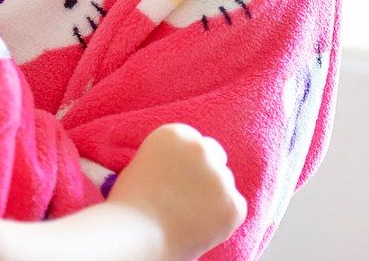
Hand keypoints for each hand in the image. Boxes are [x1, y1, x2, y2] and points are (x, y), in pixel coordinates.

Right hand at [108, 123, 246, 260]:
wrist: (136, 234)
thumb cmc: (132, 203)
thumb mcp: (146, 163)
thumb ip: (171, 158)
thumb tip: (189, 166)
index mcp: (175, 133)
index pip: (195, 142)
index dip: (188, 162)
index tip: (180, 178)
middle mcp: (200, 148)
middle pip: (215, 155)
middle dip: (206, 172)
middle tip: (191, 196)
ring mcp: (219, 176)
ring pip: (225, 183)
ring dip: (214, 195)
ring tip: (189, 215)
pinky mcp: (233, 204)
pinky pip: (235, 207)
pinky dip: (223, 217)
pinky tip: (200, 225)